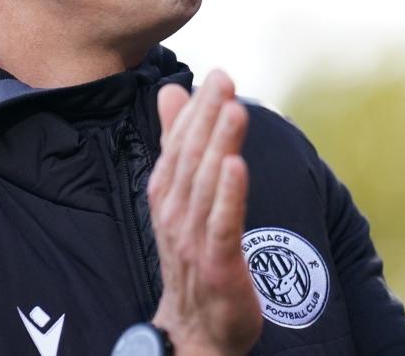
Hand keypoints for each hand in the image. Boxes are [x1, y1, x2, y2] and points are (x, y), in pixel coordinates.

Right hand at [147, 70, 261, 355]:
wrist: (196, 328)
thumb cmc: (192, 254)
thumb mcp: (181, 193)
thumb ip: (177, 142)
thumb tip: (172, 90)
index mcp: (167, 193)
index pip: (180, 144)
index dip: (197, 110)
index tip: (216, 75)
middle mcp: (174, 212)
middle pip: (191, 158)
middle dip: (207, 117)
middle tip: (224, 79)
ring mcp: (193, 239)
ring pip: (206, 186)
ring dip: (219, 145)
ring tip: (233, 109)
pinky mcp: (217, 264)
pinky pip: (221, 225)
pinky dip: (228, 196)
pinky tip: (237, 166)